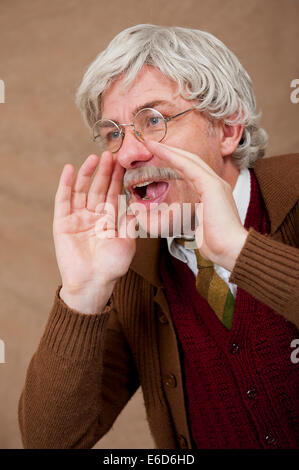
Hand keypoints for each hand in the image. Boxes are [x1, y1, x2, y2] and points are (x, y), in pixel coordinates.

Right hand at [53, 152, 135, 312]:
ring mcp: (77, 217)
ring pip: (82, 190)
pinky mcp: (63, 222)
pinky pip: (63, 199)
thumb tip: (139, 202)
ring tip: (93, 158)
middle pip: (99, 187)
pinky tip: (70, 169)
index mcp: (109, 219)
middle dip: (105, 172)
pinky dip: (66, 184)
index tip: (124, 162)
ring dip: (87, 173)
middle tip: (111, 154)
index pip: (113, 193)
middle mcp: (93, 215)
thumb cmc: (112, 267)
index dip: (118, 178)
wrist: (93, 283)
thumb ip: (131, 221)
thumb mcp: (128, 242)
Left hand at [144, 140, 247, 271]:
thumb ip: (179, 219)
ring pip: (189, 160)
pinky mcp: (212, 186)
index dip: (174, 161)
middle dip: (171, 151)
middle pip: (190, 161)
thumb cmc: (214, 244)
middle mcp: (215, 184)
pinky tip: (160, 151)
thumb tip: (161, 218)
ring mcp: (215, 183)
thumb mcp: (193, 227)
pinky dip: (173, 157)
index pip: (191, 171)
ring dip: (169, 150)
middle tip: (151, 144)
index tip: (157, 156)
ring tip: (151, 144)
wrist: (231, 250)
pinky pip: (190, 168)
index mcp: (212, 193)